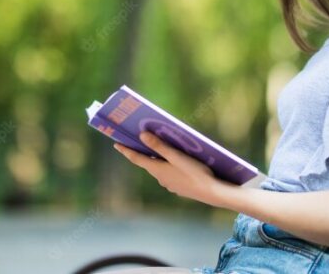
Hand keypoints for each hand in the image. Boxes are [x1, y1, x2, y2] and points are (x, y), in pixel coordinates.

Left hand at [113, 132, 232, 206]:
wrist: (212, 193)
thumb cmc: (194, 172)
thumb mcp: (176, 156)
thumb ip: (159, 146)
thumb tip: (141, 136)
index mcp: (157, 170)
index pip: (136, 158)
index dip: (126, 150)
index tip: (116, 143)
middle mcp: (160, 178)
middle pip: (147, 162)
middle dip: (141, 151)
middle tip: (136, 140)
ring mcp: (170, 183)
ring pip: (158, 168)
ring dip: (156, 158)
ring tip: (157, 146)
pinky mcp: (179, 186)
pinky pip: (168, 172)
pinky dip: (166, 164)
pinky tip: (175, 160)